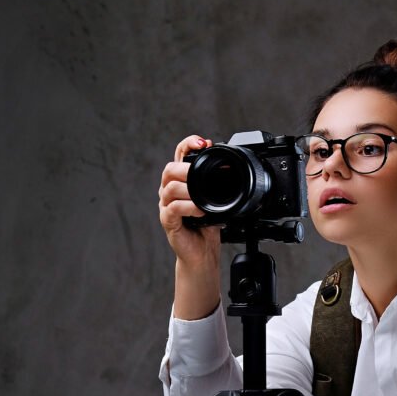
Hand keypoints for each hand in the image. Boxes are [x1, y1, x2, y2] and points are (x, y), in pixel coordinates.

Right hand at [158, 134, 221, 268]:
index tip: (203, 142)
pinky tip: (199, 210)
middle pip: (169, 169)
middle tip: (200, 172)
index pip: (179, 155)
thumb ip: (217, 185)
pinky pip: (173, 208)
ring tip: (202, 196)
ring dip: (188, 189)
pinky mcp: (167, 221)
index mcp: (181, 181)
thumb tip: (229, 169)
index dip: (188, 144)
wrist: (201, 253)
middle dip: (186, 168)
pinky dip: (188, 207)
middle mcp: (170, 191)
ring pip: (170, 187)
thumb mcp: (215, 201)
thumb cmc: (206, 227)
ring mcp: (166, 205)